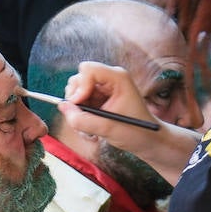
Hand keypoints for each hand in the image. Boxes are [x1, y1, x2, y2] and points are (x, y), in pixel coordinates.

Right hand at [61, 62, 197, 183]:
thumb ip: (82, 119)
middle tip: (82, 118)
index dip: (80, 87)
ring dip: (77, 112)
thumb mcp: (108, 128)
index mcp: (117, 78)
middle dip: (76, 101)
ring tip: (89, 129)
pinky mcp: (99, 100)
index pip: (88, 70)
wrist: (148, 141)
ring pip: (76, 94)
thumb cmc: (136, 132)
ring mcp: (103, 89)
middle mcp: (109, 80)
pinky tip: (91, 131)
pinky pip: (79, 104)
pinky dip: (80, 118)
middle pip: (78, 80)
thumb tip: (62, 107)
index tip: (80, 104)